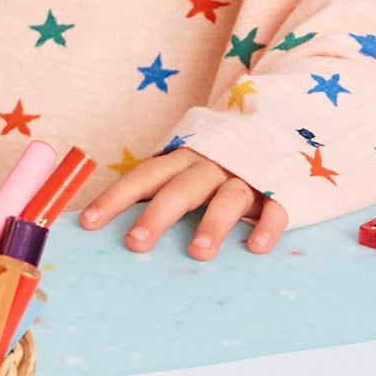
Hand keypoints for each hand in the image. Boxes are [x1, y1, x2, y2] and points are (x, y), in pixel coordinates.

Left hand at [78, 151, 287, 261]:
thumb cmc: (222, 160)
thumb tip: (106, 222)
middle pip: (181, 189)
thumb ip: (158, 190)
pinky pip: (276, 207)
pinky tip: (256, 247)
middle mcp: (212, 165)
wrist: (286, 122)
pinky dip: (268, 226)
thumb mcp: (189, 166)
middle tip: (136, 243)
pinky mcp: (281, 188)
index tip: (88, 223)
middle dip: (157, 215)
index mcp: (184, 158)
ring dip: (212, 224)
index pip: (144, 176)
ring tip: (198, 252)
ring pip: (228, 199)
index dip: (115, 198)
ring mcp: (248, 176)